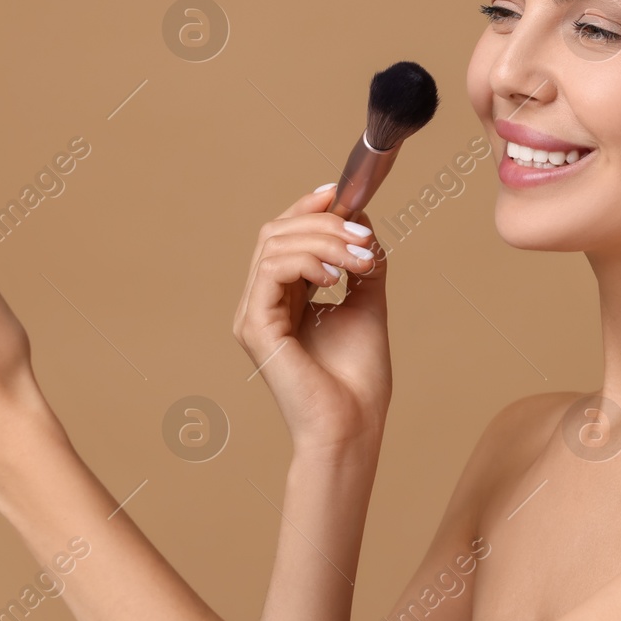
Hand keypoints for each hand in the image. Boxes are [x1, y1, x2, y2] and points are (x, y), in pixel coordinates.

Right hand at [232, 184, 391, 454]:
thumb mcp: (367, 304)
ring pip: (274, 245)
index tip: (341, 193)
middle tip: (364, 238)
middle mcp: (261, 303)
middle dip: (324, 223)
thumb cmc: (358, 380)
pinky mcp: (253, 327)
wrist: (352, 427)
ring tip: (360, 261)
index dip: (308, 208)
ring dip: (324, 241)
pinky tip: (336, 276)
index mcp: (283, 299)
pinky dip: (306, 261)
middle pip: (276, 232)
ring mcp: (253, 315)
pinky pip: (271, 270)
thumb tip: (361, 218)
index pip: (283, 236)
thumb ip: (361, 263)